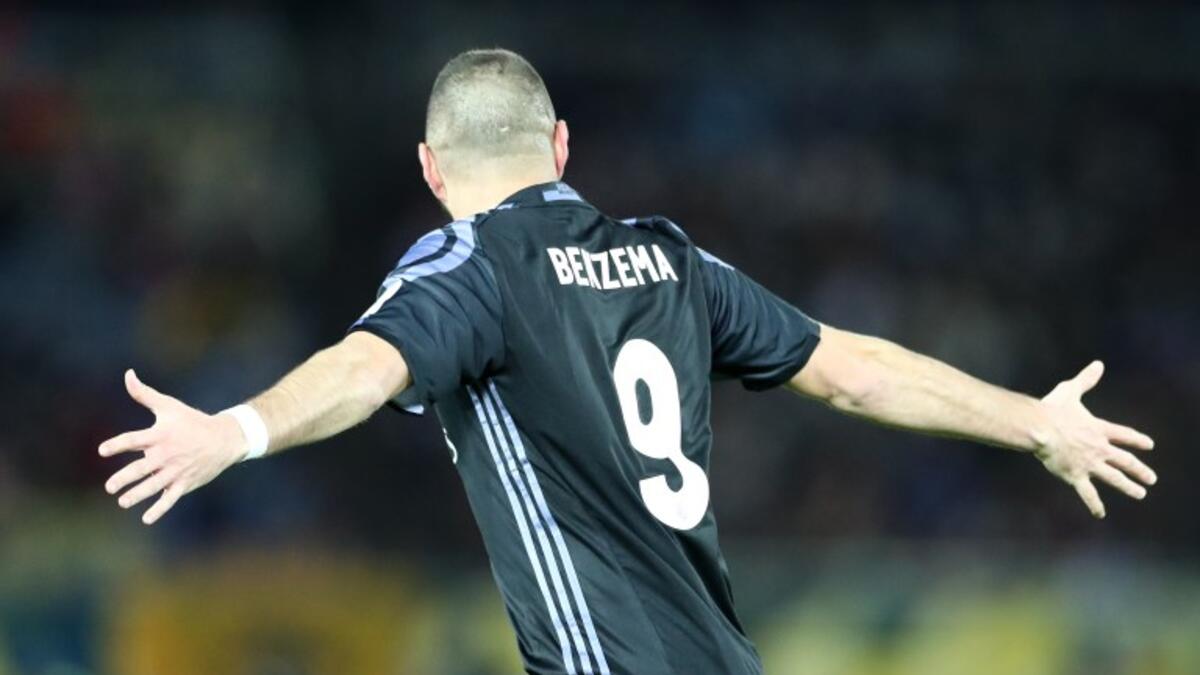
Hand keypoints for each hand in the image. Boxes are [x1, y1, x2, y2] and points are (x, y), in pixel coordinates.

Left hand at [99, 369, 246, 523]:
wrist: (225, 438)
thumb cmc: (192, 421)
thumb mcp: (169, 406)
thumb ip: (144, 393)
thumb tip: (128, 374)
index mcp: (160, 435)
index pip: (134, 440)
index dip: (118, 445)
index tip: (103, 451)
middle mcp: (167, 454)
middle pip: (142, 468)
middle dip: (125, 478)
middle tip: (110, 486)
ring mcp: (177, 470)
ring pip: (154, 485)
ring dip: (138, 495)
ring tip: (123, 501)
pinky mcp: (185, 482)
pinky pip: (171, 498)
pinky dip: (160, 509)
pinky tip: (147, 518)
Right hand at [1034, 360, 1155, 518]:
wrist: (1041, 428)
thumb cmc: (1053, 409)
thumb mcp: (1071, 391)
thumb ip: (1086, 380)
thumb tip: (1098, 364)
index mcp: (1099, 429)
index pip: (1124, 435)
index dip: (1137, 440)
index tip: (1149, 445)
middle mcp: (1099, 448)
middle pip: (1125, 461)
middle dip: (1140, 470)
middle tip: (1152, 478)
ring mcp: (1089, 464)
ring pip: (1114, 478)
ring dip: (1128, 487)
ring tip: (1140, 494)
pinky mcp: (1076, 476)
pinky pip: (1088, 493)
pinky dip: (1095, 504)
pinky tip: (1101, 514)